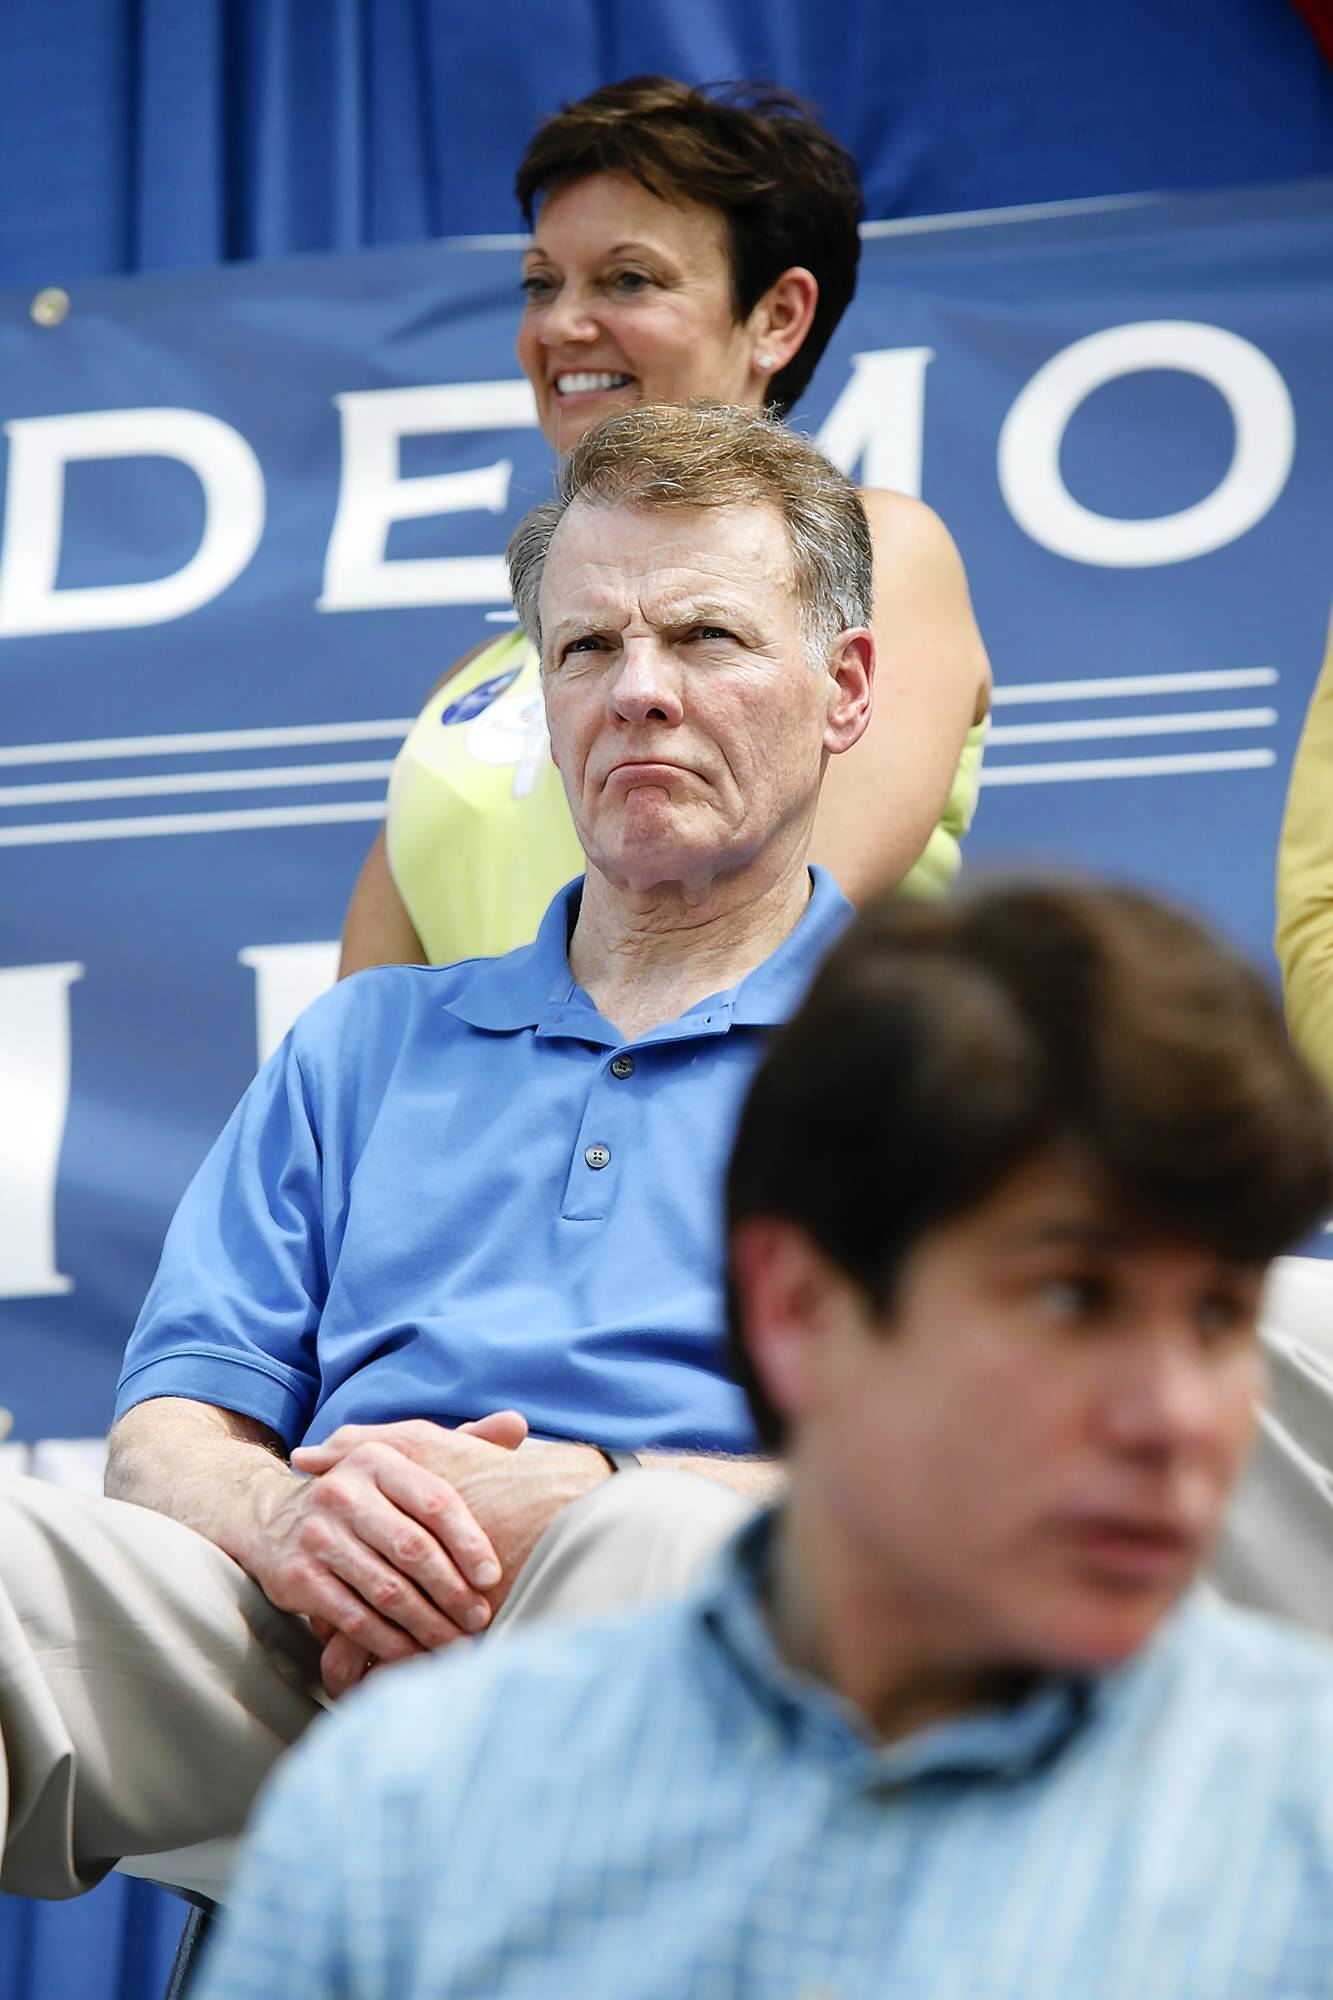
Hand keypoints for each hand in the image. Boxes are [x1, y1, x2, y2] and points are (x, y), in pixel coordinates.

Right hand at [294, 1416, 608, 1694]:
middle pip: (414, 1549)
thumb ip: (460, 1445)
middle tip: (480, 1618)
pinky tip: (415, 1654)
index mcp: (376, 1460)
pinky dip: (391, 1642)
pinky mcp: (298, 1578)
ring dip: (428, 1624)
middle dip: (453, 1591)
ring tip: (457, 1643)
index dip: (469, 1542)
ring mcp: (316, 1535)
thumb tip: (519, 1424)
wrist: (272, 1524)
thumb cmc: (362, 1498)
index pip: (436, 1501)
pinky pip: (356, 1618)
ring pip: (388, 1590)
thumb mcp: (401, 1464)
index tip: (493, 1577)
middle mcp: (342, 1492)